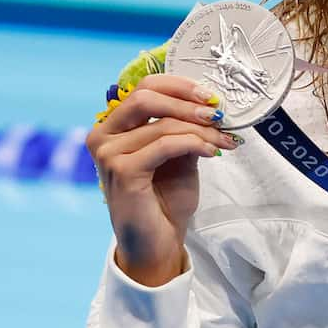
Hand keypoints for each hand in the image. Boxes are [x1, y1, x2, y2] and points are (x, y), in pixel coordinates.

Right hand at [90, 73, 238, 286]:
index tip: (211, 97)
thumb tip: (209, 107)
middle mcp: (103, 135)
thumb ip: (185, 129)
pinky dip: (194, 144)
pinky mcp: (121, 171)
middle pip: (146, 96)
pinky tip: (212, 153)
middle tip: (219, 115)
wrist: (158, 241)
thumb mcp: (180, 156)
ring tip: (224, 142)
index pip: (143, 87)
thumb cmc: (165, 200)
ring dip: (201, 130)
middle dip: (189, 103)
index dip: (180, 86)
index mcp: (113, 127)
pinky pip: (165, 145)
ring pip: (163, 123)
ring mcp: (108, 153)